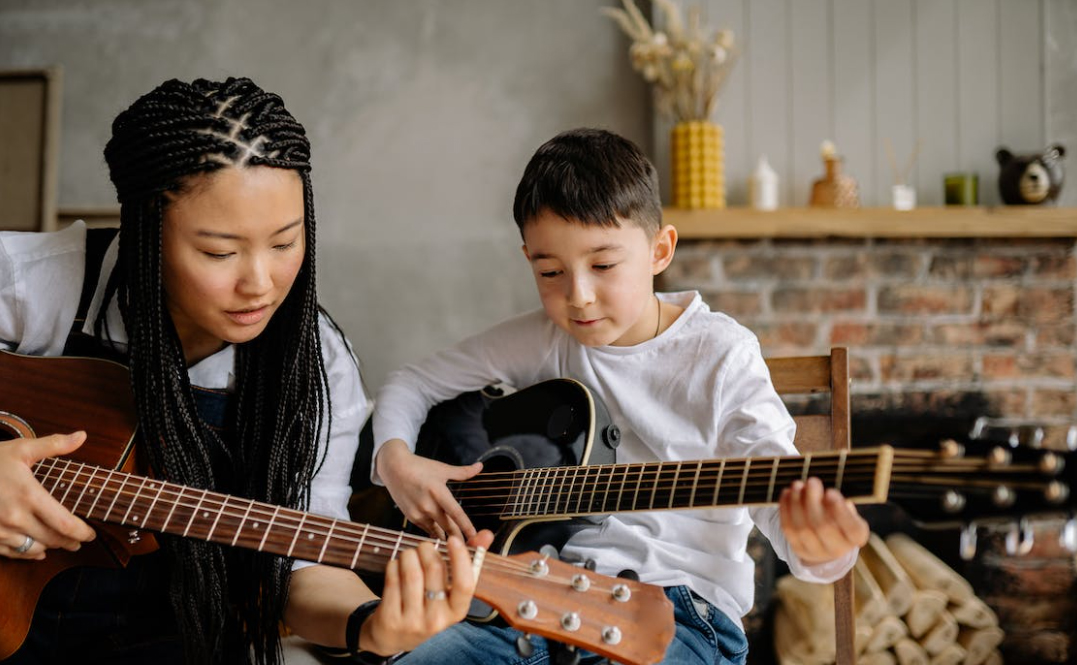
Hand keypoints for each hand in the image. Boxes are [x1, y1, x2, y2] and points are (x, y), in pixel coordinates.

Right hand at [0, 432, 96, 558]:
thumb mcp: (21, 449)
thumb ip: (53, 445)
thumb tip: (82, 436)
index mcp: (29, 496)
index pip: (65, 524)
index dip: (82, 532)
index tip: (91, 534)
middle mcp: (15, 518)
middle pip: (52, 539)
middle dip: (69, 542)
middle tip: (79, 541)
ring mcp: (0, 530)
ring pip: (33, 548)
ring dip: (50, 547)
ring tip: (60, 543)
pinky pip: (12, 553)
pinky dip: (27, 553)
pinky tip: (36, 551)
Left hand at [361, 530, 494, 654]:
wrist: (395, 637)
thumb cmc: (428, 606)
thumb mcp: (449, 592)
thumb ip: (469, 561)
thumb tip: (486, 534)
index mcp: (457, 612)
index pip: (464, 584)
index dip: (460, 559)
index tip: (453, 540)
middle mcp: (437, 620)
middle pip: (434, 570)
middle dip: (427, 549)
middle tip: (423, 547)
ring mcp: (412, 622)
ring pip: (411, 572)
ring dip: (408, 555)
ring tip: (409, 555)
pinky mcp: (390, 619)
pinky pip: (392, 579)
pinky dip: (394, 565)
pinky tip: (396, 567)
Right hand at [376, 439, 482, 539]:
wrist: (394, 469)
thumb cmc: (419, 467)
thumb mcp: (442, 468)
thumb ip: (462, 472)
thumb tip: (480, 466)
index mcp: (438, 491)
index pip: (456, 513)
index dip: (466, 526)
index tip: (474, 536)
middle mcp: (427, 504)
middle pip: (447, 527)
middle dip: (459, 538)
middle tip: (470, 547)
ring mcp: (418, 512)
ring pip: (437, 531)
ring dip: (447, 538)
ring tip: (457, 545)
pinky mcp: (410, 517)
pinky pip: (427, 529)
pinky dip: (435, 533)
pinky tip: (442, 537)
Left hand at [779, 477, 868, 566]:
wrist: (826, 542)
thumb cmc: (840, 517)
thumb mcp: (847, 509)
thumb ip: (841, 503)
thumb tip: (828, 497)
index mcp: (855, 538)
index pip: (853, 529)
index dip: (841, 511)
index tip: (830, 492)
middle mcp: (837, 549)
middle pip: (823, 526)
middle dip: (814, 501)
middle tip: (812, 481)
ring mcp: (815, 551)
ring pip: (802, 527)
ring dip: (797, 502)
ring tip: (798, 485)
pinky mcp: (798, 548)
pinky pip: (788, 528)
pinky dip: (786, 508)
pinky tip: (787, 493)